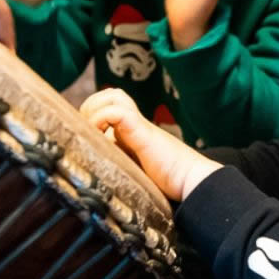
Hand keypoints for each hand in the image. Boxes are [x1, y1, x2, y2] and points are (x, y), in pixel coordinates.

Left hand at [81, 88, 221, 200]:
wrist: (193, 182)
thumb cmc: (169, 184)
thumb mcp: (137, 172)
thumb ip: (122, 164)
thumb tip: (95, 172)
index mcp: (134, 133)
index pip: (107, 106)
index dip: (91, 115)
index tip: (86, 138)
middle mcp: (137, 125)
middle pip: (109, 95)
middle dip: (90, 109)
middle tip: (87, 134)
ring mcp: (141, 126)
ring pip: (113, 95)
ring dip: (95, 109)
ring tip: (93, 132)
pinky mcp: (143, 132)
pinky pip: (117, 112)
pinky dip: (101, 118)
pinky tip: (101, 137)